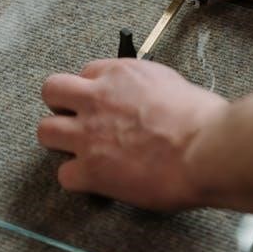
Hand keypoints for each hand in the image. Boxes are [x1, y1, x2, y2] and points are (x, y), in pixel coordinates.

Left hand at [37, 59, 227, 209]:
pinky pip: (64, 175)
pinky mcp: (91, 169)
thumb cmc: (202, 118)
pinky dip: (78, 179)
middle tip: (78, 120)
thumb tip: (143, 98)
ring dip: (61, 141)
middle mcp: (98, 98)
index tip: (99, 101)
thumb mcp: (171, 83)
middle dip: (62, 106)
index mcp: (120, 73)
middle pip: (52, 91)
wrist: (207, 148)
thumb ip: (145, 88)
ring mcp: (89, 134)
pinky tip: (96, 179)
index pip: (85, 73)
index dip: (91, 89)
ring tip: (81, 151)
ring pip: (45, 131)